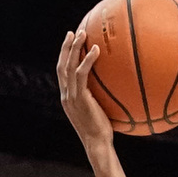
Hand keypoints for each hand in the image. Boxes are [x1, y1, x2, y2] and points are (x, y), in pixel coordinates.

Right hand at [56, 30, 117, 154]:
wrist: (97, 144)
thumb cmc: (103, 132)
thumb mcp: (100, 112)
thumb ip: (101, 98)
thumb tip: (116, 88)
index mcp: (68, 98)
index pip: (62, 73)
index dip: (64, 57)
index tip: (70, 43)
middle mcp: (66, 95)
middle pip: (61, 66)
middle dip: (66, 47)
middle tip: (72, 32)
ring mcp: (71, 97)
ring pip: (68, 67)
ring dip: (74, 48)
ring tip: (82, 33)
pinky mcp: (79, 98)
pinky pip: (81, 75)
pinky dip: (87, 60)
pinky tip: (96, 50)